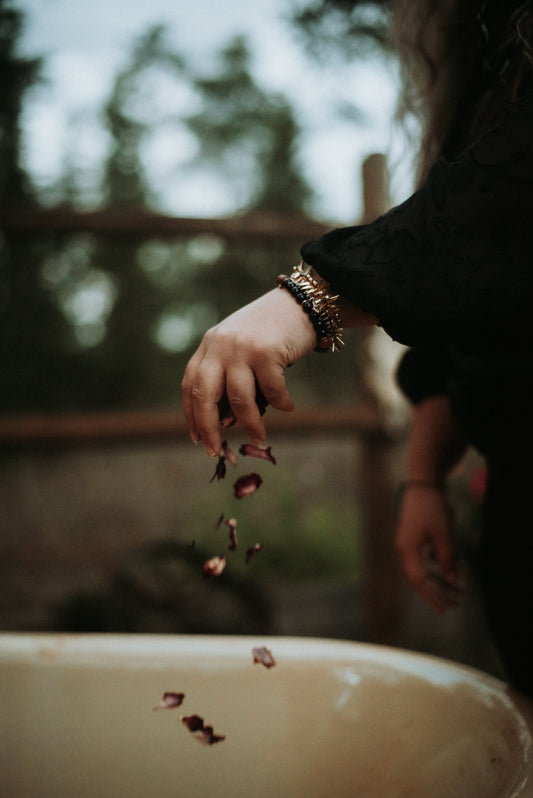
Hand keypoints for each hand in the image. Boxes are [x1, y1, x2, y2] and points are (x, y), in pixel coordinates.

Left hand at [182, 288, 316, 455]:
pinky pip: (271, 391)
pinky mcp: (267, 351)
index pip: (190, 384)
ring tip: (261, 436)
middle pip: (204, 395)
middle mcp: (220, 345)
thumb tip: (225, 422)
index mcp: (210, 345)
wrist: (302, 302)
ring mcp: (242, 347)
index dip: (192, 414)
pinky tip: (289, 407)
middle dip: (208, 427)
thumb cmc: (272, 331)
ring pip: (239, 399)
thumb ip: (230, 374)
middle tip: (215, 450)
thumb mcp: (241, 347)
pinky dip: (281, 404)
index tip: (197, 438)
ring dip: (251, 424)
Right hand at [395, 485, 463, 613]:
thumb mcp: (442, 534)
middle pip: (419, 578)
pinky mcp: (415, 538)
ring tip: (456, 593)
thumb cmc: (430, 508)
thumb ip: (446, 557)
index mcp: (407, 550)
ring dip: (439, 581)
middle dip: (435, 593)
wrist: (422, 484)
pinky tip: (452, 573)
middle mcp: (405, 549)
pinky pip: (426, 559)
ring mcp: (409, 543)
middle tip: (452, 607)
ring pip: (424, 569)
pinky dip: (438, 568)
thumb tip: (450, 579)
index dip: (431, 596)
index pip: (418, 580)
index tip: (443, 610)